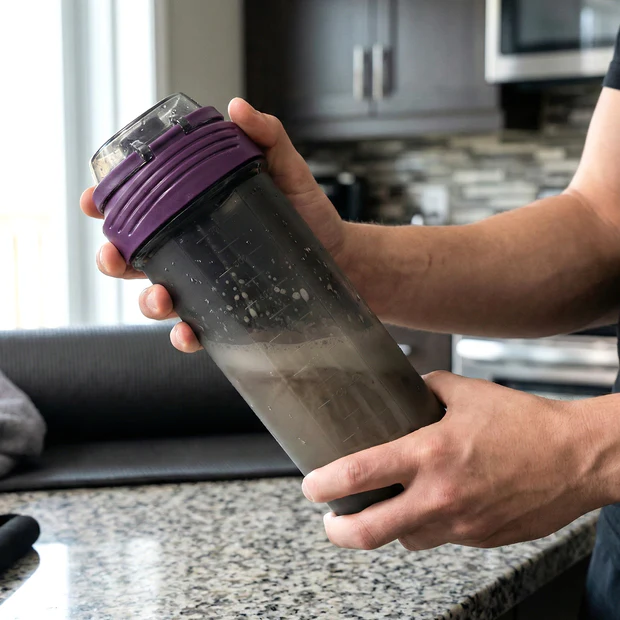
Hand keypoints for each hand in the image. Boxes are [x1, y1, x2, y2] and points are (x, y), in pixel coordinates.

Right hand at [80, 98, 345, 351]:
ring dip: (146, 299)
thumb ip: (266, 138)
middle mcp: (193, 250)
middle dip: (113, 257)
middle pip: (134, 256)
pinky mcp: (226, 315)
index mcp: (195, 212)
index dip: (110, 204)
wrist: (339, 257)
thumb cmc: (309, 214)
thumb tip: (238, 108)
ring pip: (156, 297)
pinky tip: (189, 332)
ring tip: (161, 294)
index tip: (96, 201)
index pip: (141, 208)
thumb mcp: (288, 170)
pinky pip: (195, 330)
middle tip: (114, 254)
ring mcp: (206, 285)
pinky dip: (185, 335)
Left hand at [301, 372, 601, 550]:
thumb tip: (408, 390)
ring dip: (388, 528)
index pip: (360, 474)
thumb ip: (428, 390)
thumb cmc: (525, 423)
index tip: (310, 486)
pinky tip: (433, 505)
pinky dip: (427, 526)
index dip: (324, 484)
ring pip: (406, 540)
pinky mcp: (480, 539)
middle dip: (339, 531)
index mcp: (430, 453)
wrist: (577, 457)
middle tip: (331, 521)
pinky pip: (440, 538)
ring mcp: (461, 524)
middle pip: (370, 532)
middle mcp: (440, 495)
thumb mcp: (467, 392)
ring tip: (384, 509)